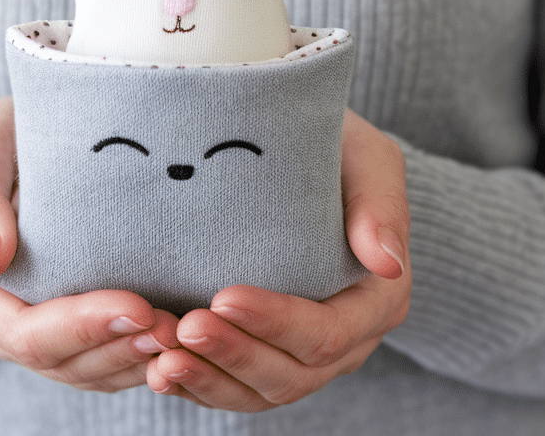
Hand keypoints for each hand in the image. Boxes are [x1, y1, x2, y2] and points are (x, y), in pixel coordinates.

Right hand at [0, 96, 179, 391]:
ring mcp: (29, 328)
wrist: (20, 138)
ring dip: (134, 360)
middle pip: (59, 360)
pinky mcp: (65, 327)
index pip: (25, 332)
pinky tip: (175, 344)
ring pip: (83, 371)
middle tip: (174, 327)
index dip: (83, 327)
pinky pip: (99, 363)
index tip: (138, 306)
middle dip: (118, 348)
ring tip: (181, 336)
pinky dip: (136, 359)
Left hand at [146, 108, 410, 409]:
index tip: (223, 295)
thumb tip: (387, 262)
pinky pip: (231, 390)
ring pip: (257, 393)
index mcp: (377, 301)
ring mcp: (303, 357)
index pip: (327, 333)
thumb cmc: (338, 152)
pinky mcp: (263, 357)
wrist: (306, 160)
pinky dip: (195, 385)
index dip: (276, 323)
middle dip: (233, 355)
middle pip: (290, 375)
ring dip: (207, 381)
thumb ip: (381, 205)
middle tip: (182, 327)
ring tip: (160, 363)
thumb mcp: (368, 160)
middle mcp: (346, 341)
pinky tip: (156, 370)